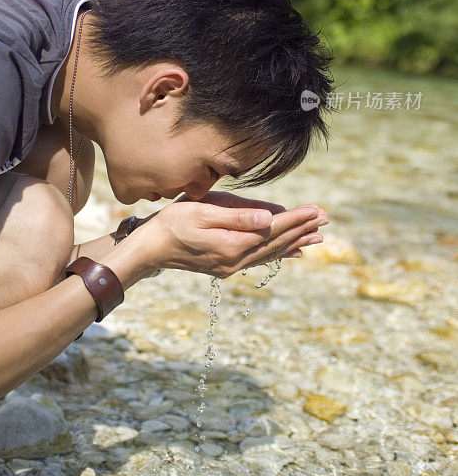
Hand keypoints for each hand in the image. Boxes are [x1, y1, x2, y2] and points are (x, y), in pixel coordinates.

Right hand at [133, 201, 327, 278]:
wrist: (150, 248)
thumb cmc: (173, 223)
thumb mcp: (203, 213)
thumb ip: (237, 216)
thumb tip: (269, 218)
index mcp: (232, 244)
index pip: (272, 229)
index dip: (296, 219)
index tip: (317, 209)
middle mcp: (236, 260)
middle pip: (276, 242)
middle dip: (302, 229)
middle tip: (325, 218)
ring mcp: (232, 265)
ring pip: (271, 252)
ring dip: (295, 242)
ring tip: (318, 236)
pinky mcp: (226, 265)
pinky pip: (260, 258)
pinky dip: (279, 254)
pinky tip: (292, 252)